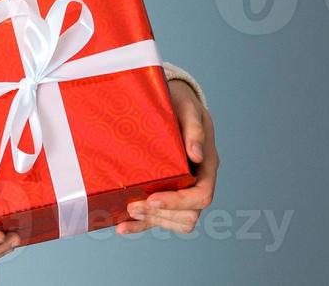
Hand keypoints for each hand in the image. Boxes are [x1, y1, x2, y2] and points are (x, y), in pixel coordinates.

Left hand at [117, 79, 218, 235]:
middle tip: (133, 205)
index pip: (202, 195)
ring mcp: (180, 189)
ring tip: (127, 212)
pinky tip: (122, 225)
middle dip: (161, 215)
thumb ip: (193, 129)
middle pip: (189, 215)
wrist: (172, 102)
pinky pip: (157, 216)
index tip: (154, 198)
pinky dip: (141, 224)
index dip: (179, 202)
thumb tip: (195, 155)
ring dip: (151, 222)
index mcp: (206, 165)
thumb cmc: (182, 104)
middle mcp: (196, 182)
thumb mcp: (188, 109)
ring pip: (175, 221)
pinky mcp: (163, 191)